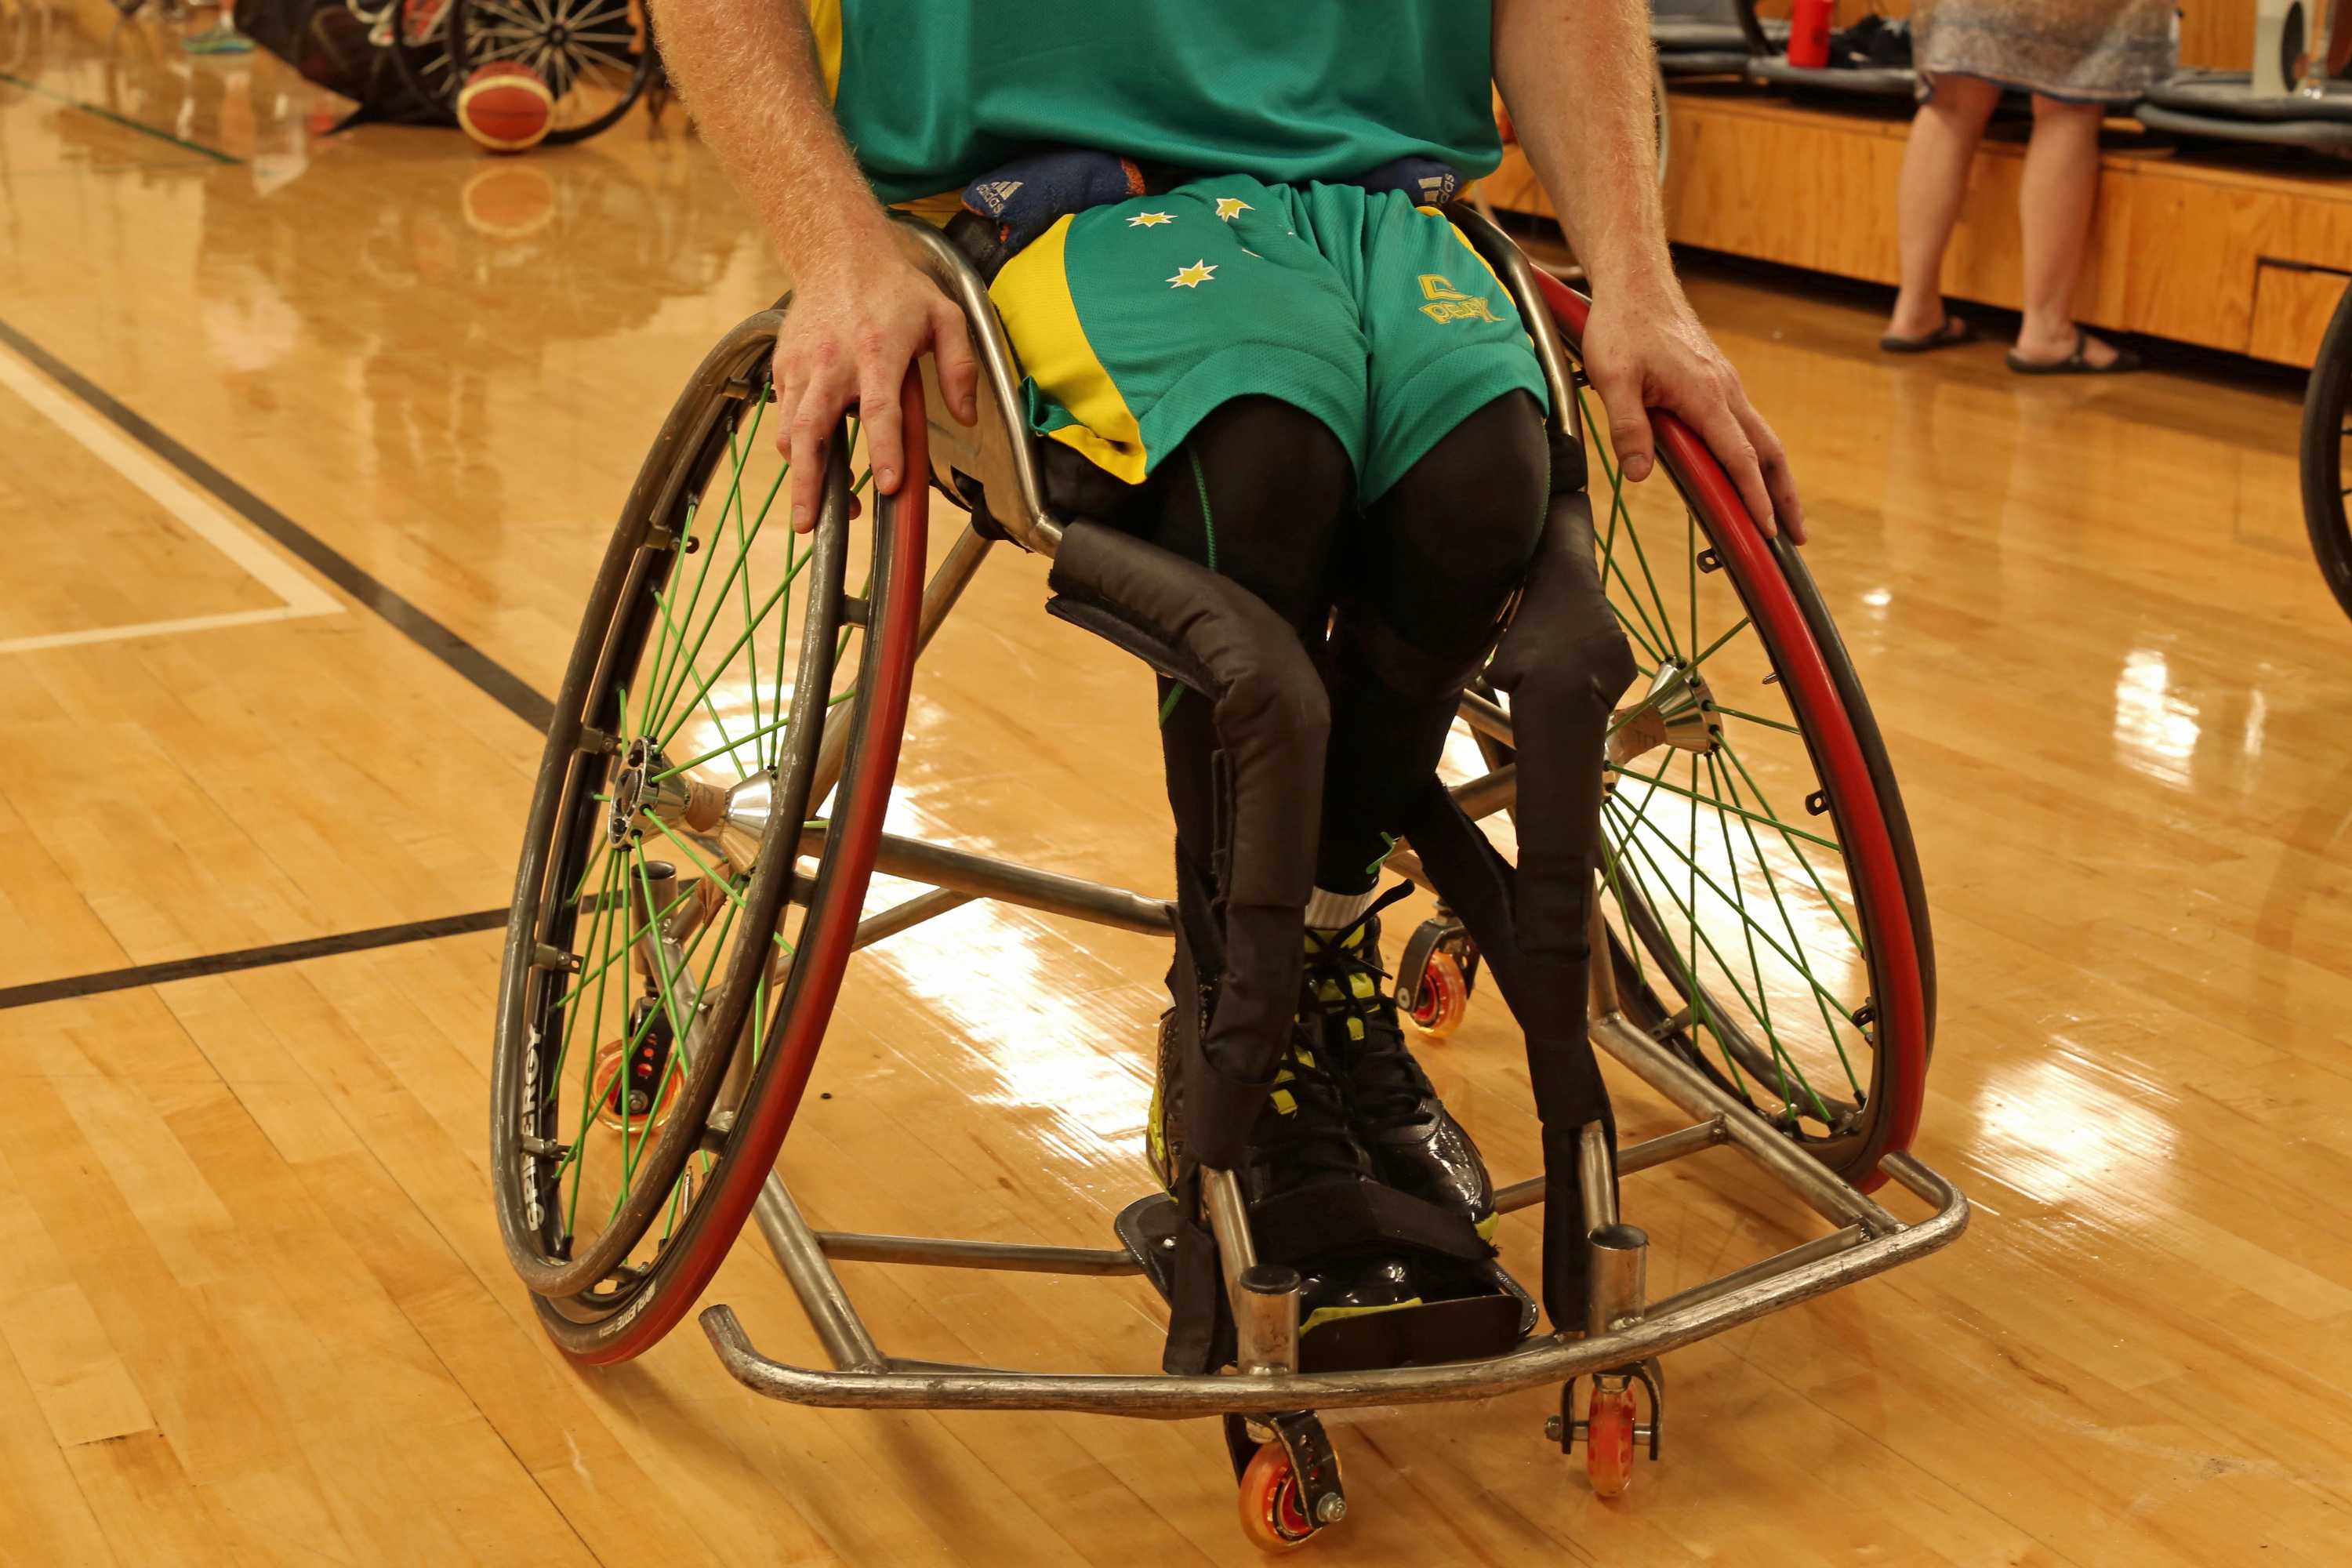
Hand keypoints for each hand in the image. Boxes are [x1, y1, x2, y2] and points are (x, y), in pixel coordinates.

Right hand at [773, 239, 979, 530]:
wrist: (837, 253)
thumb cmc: (894, 289)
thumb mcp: (945, 316)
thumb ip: (960, 368)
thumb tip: (966, 417)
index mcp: (878, 351)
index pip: (880, 409)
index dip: (885, 449)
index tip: (890, 484)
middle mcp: (833, 362)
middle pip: (814, 430)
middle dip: (810, 481)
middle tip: (809, 524)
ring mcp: (803, 366)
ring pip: (792, 430)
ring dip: (801, 475)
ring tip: (811, 512)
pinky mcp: (784, 367)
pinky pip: (784, 416)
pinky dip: (794, 446)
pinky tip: (811, 465)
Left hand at [1579, 286, 1804, 543]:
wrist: (1637, 283)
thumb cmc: (1623, 327)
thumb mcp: (1614, 378)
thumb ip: (1628, 426)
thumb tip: (1640, 474)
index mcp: (1706, 396)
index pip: (1739, 457)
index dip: (1754, 497)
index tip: (1768, 530)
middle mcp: (1726, 391)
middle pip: (1768, 451)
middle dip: (1786, 496)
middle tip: (1796, 537)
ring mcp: (1726, 385)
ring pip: (1762, 437)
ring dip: (1776, 477)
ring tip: (1782, 514)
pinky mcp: (1718, 381)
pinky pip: (1746, 424)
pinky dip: (1758, 454)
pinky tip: (1750, 471)